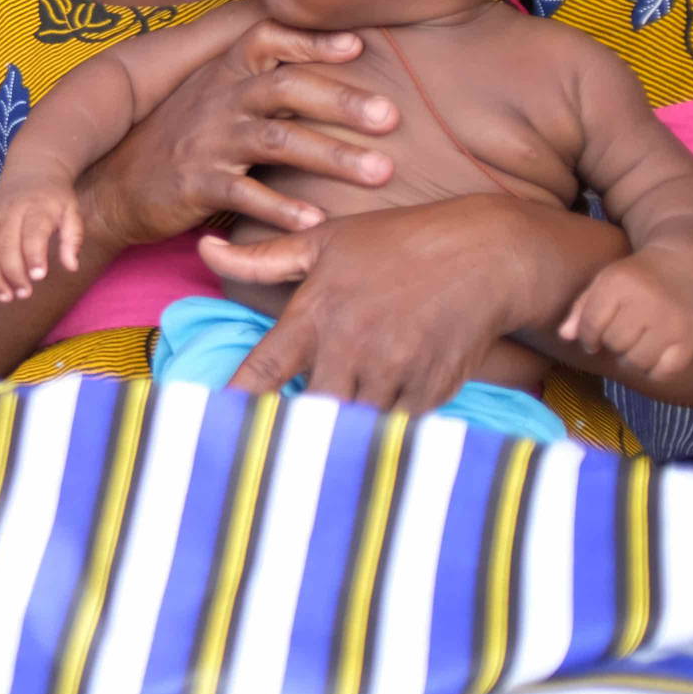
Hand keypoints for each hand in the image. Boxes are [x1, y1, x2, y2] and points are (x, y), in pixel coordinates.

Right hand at [0, 179, 84, 301]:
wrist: (32, 168)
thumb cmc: (55, 197)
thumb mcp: (72, 211)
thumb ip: (73, 238)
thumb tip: (71, 267)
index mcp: (36, 208)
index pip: (32, 233)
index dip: (34, 256)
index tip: (38, 277)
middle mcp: (10, 212)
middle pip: (5, 246)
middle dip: (12, 274)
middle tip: (24, 294)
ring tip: (5, 296)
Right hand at [82, 22, 396, 247]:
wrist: (114, 186)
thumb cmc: (182, 139)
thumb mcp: (215, 97)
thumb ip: (265, 81)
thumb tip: (335, 62)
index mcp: (226, 74)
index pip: (268, 39)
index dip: (311, 39)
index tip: (358, 45)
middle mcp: (219, 101)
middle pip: (285, 88)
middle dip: (342, 100)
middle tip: (392, 117)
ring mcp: (207, 142)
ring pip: (277, 140)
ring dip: (332, 155)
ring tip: (381, 172)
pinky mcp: (196, 184)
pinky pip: (245, 194)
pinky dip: (282, 208)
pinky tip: (317, 221)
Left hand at [200, 196, 591, 413]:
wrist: (487, 254)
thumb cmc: (398, 243)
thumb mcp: (325, 242)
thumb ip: (262, 258)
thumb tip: (205, 250)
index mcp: (316, 315)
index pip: (264, 370)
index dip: (236, 403)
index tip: (212, 426)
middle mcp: (352, 348)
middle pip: (309, 412)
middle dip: (293, 429)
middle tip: (274, 445)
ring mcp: (395, 372)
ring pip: (353, 427)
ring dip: (337, 437)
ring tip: (317, 451)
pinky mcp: (432, 391)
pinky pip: (397, 429)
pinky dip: (381, 435)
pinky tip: (367, 438)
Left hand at [560, 251, 692, 378]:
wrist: (682, 268)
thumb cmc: (634, 279)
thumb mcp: (603, 283)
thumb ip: (581, 309)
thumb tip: (564, 336)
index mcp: (619, 283)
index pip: (592, 324)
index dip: (586, 337)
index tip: (591, 340)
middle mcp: (648, 302)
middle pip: (615, 343)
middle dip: (610, 343)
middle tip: (619, 335)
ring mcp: (672, 322)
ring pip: (637, 361)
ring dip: (629, 359)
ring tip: (633, 345)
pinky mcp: (690, 339)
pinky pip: (663, 373)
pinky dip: (652, 371)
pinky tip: (651, 356)